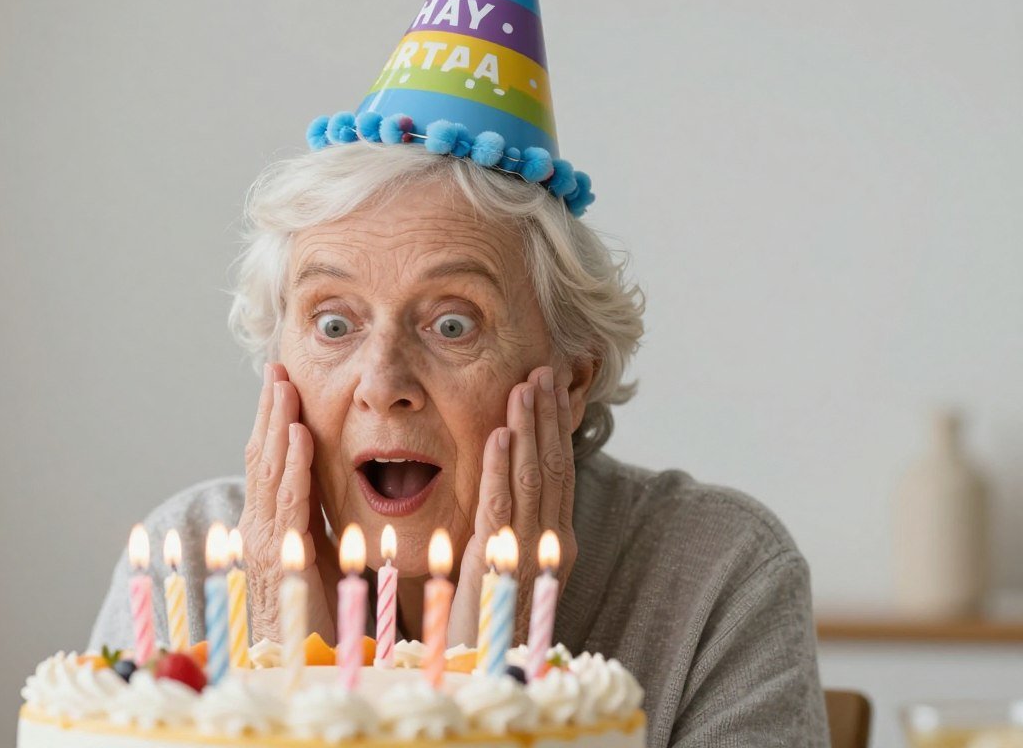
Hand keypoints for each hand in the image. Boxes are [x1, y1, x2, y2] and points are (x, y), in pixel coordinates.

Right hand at [237, 363, 335, 644]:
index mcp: (267, 525)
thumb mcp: (316, 557)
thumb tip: (325, 490)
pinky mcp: (283, 559)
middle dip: (270, 410)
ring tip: (285, 385)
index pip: (267, 461)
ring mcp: (265, 542)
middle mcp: (257, 528)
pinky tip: (302, 435)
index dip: (273, 420)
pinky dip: (295, 466)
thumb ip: (315, 524)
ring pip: (271, 471)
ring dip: (279, 424)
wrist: (295, 667)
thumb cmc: (313, 615)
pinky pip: (289, 503)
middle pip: (262, 457)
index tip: (281, 382)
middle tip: (277, 368)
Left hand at [449, 366, 578, 645]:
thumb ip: (507, 525)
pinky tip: (503, 435)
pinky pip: (503, 507)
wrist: (480, 671)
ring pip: (535, 479)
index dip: (555, 427)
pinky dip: (503, 468)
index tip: (550, 386)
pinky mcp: (498, 565)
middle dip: (548, 416)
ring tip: (526, 385)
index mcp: (556, 542)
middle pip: (554, 467)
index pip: (560, 471)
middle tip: (544, 369)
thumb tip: (500, 480)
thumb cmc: (485, 619)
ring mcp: (528, 554)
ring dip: (530, 429)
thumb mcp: (503, 563)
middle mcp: (551, 545)